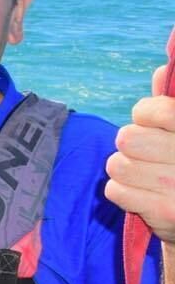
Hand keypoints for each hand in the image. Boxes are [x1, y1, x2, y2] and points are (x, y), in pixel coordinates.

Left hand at [106, 63, 174, 243]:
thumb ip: (170, 102)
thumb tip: (162, 70)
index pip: (154, 111)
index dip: (145, 114)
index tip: (154, 123)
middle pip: (127, 138)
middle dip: (133, 144)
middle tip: (150, 153)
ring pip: (117, 164)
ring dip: (125, 169)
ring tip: (146, 175)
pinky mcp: (164, 212)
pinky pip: (114, 189)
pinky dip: (123, 191)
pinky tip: (143, 194)